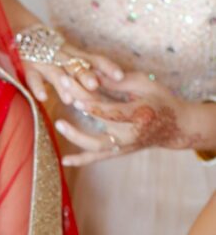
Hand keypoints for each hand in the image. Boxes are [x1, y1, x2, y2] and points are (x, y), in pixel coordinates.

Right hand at [22, 40, 122, 105]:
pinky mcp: (28, 68)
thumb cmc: (51, 52)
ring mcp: (44, 62)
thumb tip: (108, 86)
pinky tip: (43, 97)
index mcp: (74, 55)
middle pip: (75, 66)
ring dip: (62, 82)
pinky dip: (37, 87)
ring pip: (55, 72)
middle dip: (84, 75)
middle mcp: (61, 57)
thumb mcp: (70, 57)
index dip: (107, 66)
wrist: (22, 31)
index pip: (94, 59)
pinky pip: (32, 78)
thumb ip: (85, 69)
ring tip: (69, 97)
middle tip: (94, 85)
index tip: (120, 76)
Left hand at [55, 72, 202, 166]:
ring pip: (96, 146)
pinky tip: (63, 160)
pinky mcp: (119, 152)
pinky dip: (80, 160)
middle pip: (101, 124)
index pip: (113, 110)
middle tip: (65, 94)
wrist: (175, 127)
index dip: (94, 102)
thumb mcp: (144, 84)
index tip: (78, 92)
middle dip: (82, 108)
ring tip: (58, 123)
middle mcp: (132, 134)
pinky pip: (97, 158)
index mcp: (141, 115)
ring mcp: (124, 146)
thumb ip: (118, 81)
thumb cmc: (160, 100)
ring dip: (75, 136)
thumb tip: (91, 73)